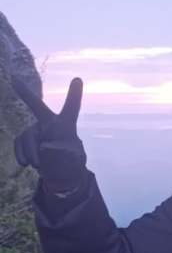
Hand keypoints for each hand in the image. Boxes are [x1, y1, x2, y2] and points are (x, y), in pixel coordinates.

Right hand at [12, 77, 87, 192]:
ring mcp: (35, 129)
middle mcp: (49, 122)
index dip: (74, 94)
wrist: (59, 173)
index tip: (78, 79)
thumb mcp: (73, 160)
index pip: (71, 108)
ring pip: (27, 135)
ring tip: (38, 165)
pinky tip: (26, 163)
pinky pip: (19, 142)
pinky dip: (22, 154)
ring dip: (32, 152)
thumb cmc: (71, 163)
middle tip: (14, 79)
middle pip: (37, 106)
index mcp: (67, 125)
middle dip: (25, 93)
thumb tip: (44, 148)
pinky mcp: (24, 138)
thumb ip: (62, 153)